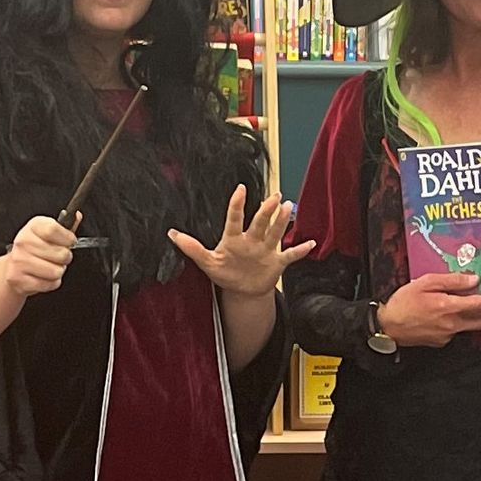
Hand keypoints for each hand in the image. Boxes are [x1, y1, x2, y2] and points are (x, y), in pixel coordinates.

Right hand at [4, 214, 76, 296]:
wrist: (12, 268)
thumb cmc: (34, 249)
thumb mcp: (48, 233)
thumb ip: (65, 226)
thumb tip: (77, 216)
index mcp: (32, 227)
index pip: (54, 229)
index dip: (68, 238)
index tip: (69, 241)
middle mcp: (23, 242)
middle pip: (61, 253)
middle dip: (65, 258)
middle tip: (57, 257)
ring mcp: (19, 261)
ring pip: (56, 271)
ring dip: (58, 271)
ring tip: (49, 266)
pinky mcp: (19, 279)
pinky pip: (49, 284)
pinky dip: (51, 283)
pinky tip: (43, 276)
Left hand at [169, 187, 315, 297]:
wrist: (243, 291)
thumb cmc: (225, 274)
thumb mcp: (207, 263)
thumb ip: (192, 248)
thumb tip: (171, 234)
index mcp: (234, 239)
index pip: (235, 218)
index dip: (237, 204)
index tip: (240, 189)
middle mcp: (252, 240)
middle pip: (260, 222)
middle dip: (266, 210)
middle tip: (274, 196)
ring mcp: (266, 250)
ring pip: (275, 232)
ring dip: (282, 221)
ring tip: (288, 207)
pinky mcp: (277, 262)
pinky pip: (290, 255)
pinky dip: (300, 250)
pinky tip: (310, 243)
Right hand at [377, 271, 480, 347]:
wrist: (388, 326)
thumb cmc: (404, 302)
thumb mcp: (425, 282)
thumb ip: (451, 281)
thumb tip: (473, 280)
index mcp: (449, 307)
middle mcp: (453, 324)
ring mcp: (449, 335)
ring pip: (471, 326)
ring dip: (472, 316)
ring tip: (457, 303)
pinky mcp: (442, 342)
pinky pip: (457, 331)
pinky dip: (456, 322)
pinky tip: (441, 314)